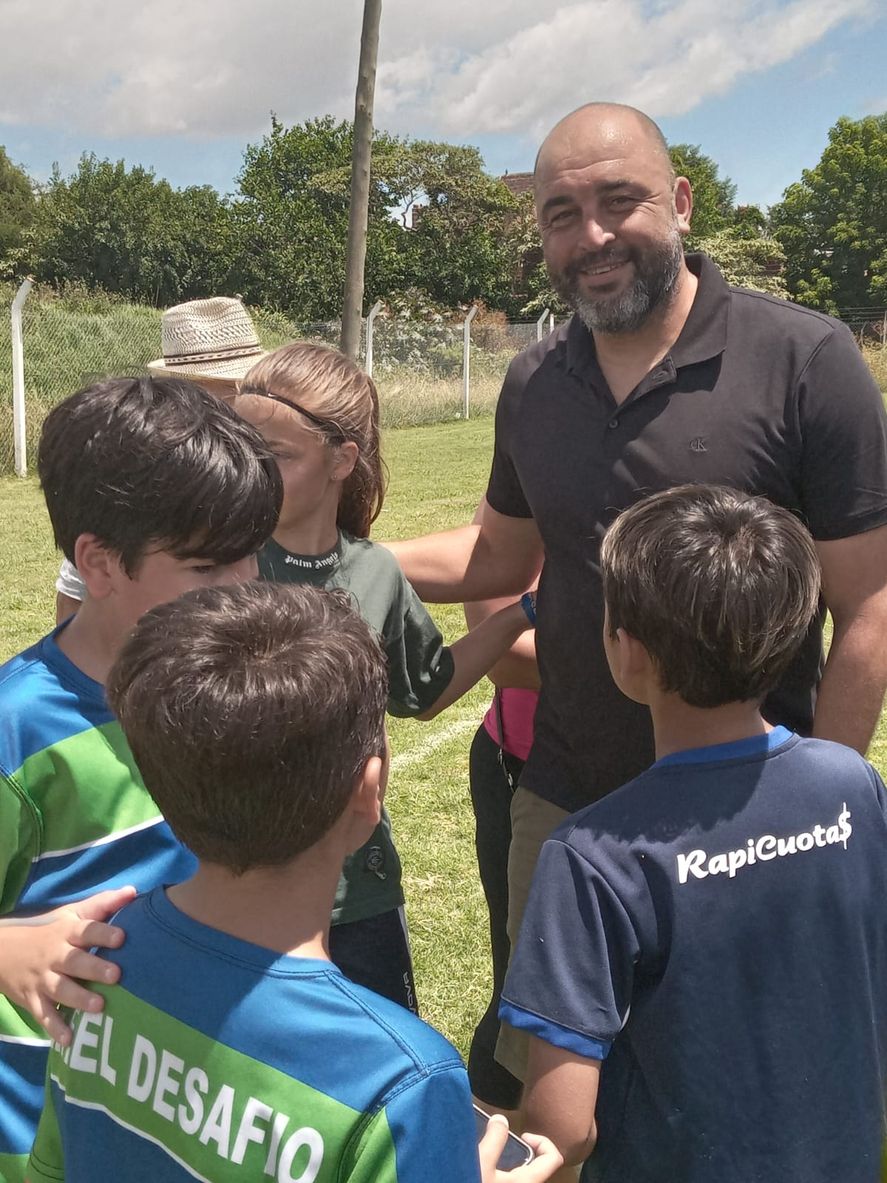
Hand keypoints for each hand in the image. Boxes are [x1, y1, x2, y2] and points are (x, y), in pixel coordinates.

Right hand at [0, 885, 136, 1043]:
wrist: (4, 952)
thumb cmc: (51, 932)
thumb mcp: (72, 914)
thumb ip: (103, 904)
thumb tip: (133, 891)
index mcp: (67, 932)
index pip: (86, 930)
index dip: (103, 933)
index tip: (122, 937)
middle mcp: (54, 956)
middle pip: (74, 961)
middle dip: (94, 968)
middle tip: (116, 975)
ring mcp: (42, 979)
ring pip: (60, 989)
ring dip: (79, 998)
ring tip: (100, 1006)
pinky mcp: (32, 1000)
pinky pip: (43, 1015)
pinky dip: (55, 1028)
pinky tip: (69, 1040)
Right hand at [479, 1113, 563, 1181]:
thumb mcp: (481, 1163)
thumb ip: (494, 1140)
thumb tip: (501, 1119)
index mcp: (528, 1182)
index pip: (554, 1158)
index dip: (543, 1141)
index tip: (522, 1136)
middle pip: (539, 1166)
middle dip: (525, 1150)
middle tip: (507, 1144)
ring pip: (525, 1176)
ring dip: (514, 1162)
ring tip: (495, 1155)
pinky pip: (513, 1181)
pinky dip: (506, 1173)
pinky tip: (486, 1170)